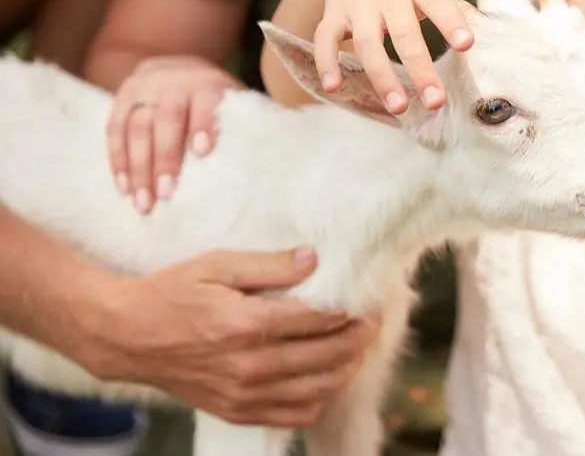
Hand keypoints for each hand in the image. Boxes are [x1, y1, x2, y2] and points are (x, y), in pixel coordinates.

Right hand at [84, 247, 379, 427]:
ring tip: (353, 348)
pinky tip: (324, 377)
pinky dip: (320, 398)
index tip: (368, 302)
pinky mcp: (237, 411)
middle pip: (329, 357)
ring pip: (320, 390)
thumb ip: (269, 265)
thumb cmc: (171, 293)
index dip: (353, 312)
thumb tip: (313, 259)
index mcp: (247, 325)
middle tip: (369, 322)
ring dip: (346, 369)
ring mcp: (244, 394)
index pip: (321, 321)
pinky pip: (296, 415)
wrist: (126, 336)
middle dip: (359, 339)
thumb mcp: (218, 265)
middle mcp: (250, 365)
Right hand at [107, 56, 241, 214]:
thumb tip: (261, 166)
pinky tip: (124, 188)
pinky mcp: (122, 96)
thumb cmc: (217, 100)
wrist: (179, 67)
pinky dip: (118, 160)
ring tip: (143, 202)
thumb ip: (242, 126)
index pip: (204, 101)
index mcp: (207, 82)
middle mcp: (173, 81)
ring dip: (138, 168)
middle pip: (165, 119)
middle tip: (167, 194)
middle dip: (165, 158)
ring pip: (136, 126)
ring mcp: (144, 86)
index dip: (202, 124)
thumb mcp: (233, 104)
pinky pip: (114, 129)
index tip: (202, 152)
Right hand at [313, 0, 515, 113]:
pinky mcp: (334, 15)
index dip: (451, 21)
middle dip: (419, 68)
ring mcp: (359, 6)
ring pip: (367, 42)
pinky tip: (333, 88)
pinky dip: (326, 61)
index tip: (467, 45)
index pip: (437, 1)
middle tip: (437, 102)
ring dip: (380, 75)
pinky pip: (326, 38)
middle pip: (404, 33)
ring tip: (399, 109)